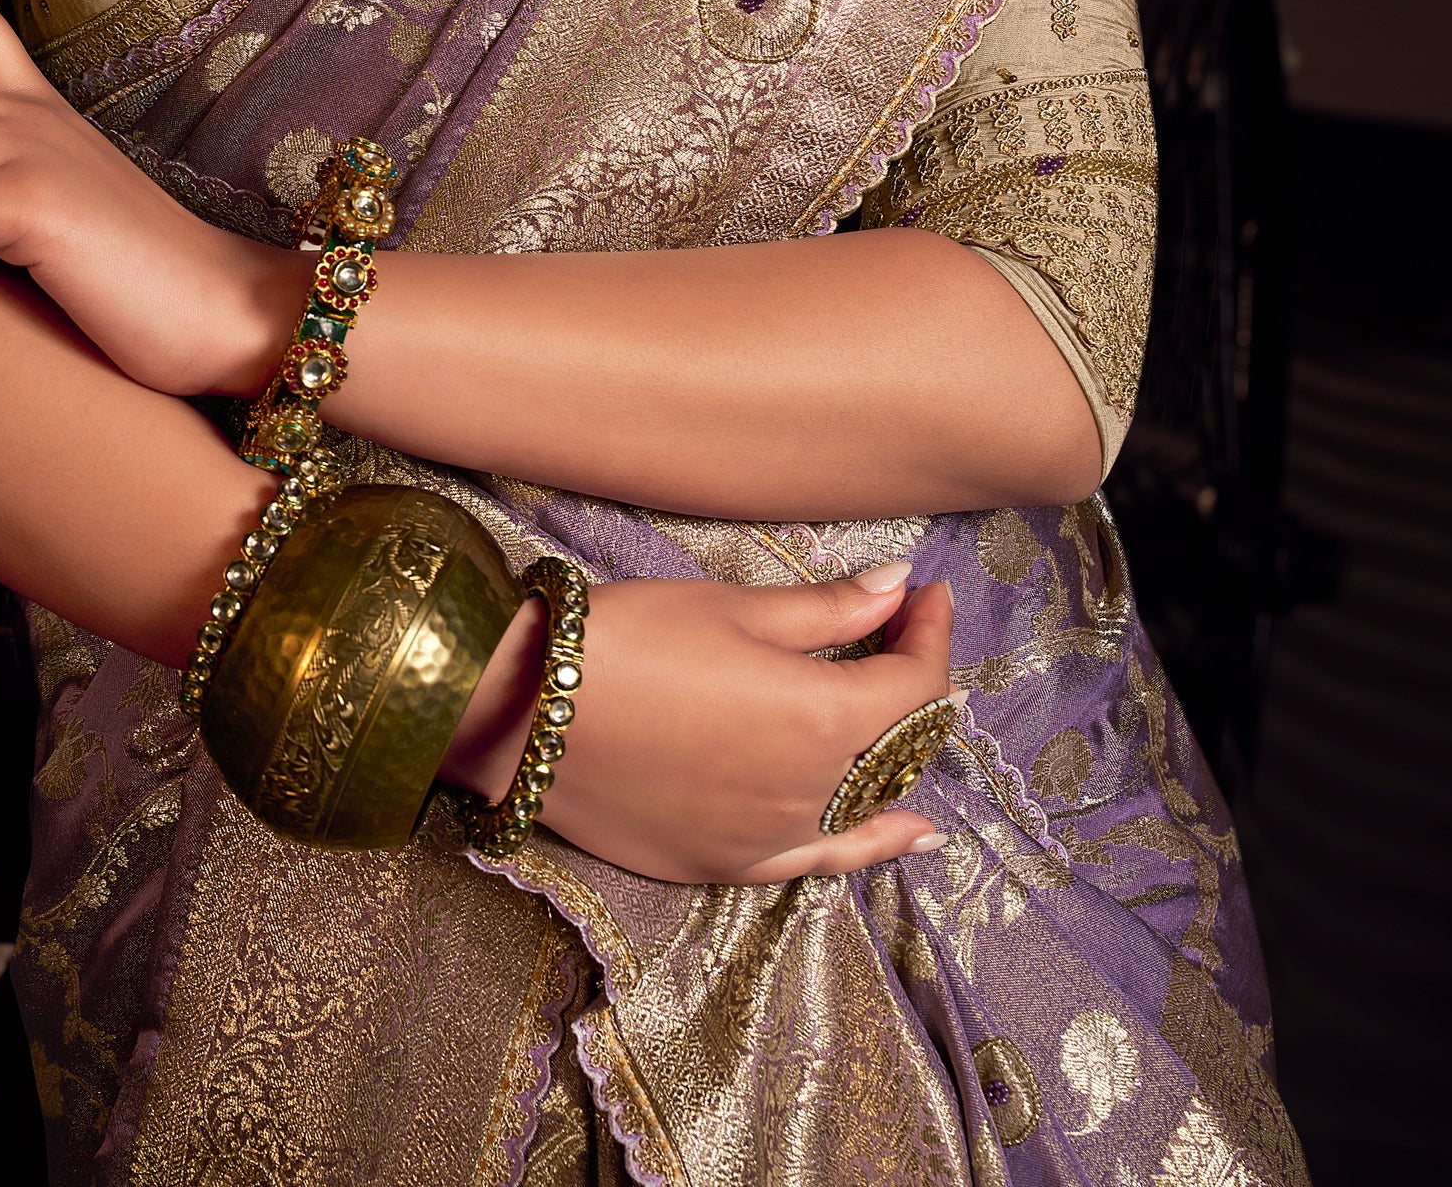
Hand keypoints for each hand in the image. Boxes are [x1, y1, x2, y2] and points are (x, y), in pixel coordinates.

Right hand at [444, 563, 956, 884]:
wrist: (522, 714)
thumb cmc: (627, 643)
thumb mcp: (734, 609)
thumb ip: (828, 610)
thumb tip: (897, 588)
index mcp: (822, 719)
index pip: (913, 682)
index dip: (928, 633)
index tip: (924, 595)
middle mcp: (812, 792)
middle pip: (900, 741)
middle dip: (915, 682)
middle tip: (905, 632)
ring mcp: (771, 838)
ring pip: (870, 799)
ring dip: (898, 751)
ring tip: (914, 714)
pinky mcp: (727, 863)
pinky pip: (823, 859)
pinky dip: (874, 843)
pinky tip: (908, 830)